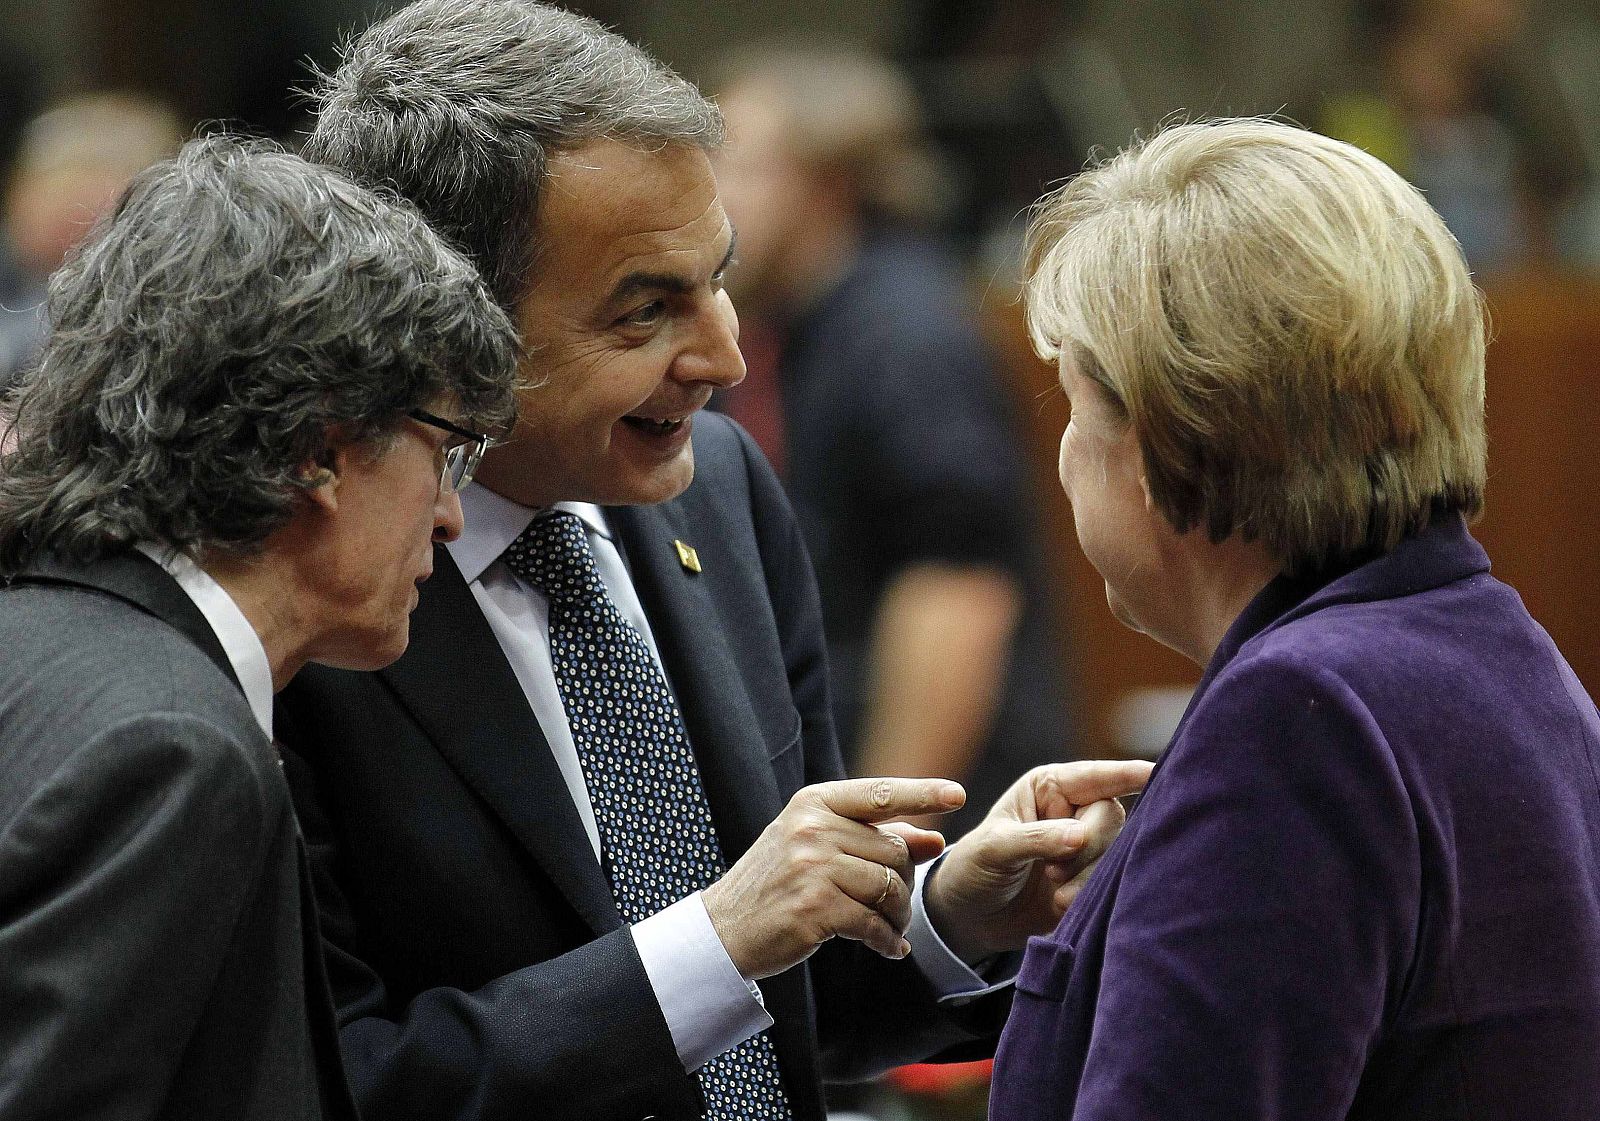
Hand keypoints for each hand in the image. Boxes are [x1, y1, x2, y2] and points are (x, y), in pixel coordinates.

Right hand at [702, 777, 963, 978]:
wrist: (724, 929)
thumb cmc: (778, 884)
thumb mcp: (818, 847)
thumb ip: (875, 839)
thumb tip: (936, 839)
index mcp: (814, 803)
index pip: (879, 793)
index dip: (922, 792)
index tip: (958, 793)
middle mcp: (813, 828)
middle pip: (895, 850)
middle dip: (905, 883)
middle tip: (897, 907)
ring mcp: (812, 867)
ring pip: (889, 887)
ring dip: (899, 915)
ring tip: (891, 928)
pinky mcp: (814, 908)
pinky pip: (874, 923)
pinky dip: (887, 940)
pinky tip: (889, 948)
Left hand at [924, 760, 1152, 962]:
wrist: (971, 919)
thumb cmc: (973, 869)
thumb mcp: (993, 848)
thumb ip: (1036, 838)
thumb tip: (1079, 836)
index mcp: (1050, 787)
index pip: (1096, 776)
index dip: (1127, 774)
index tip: (1155, 771)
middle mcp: (1075, 811)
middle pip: (1111, 815)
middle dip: (1087, 845)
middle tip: (1052, 870)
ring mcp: (1088, 847)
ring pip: (1117, 852)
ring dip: (1086, 875)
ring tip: (1052, 888)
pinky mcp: (1094, 880)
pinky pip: (1112, 882)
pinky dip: (1089, 895)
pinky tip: (1060, 902)